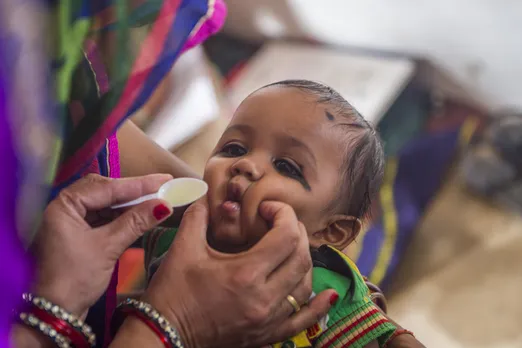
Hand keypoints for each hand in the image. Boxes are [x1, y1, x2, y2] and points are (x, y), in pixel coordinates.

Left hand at [31, 174, 173, 316]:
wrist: (55, 313)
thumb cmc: (75, 279)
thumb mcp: (108, 247)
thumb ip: (135, 222)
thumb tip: (164, 205)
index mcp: (64, 205)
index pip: (106, 187)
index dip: (139, 184)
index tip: (165, 179)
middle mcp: (64, 207)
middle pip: (104, 190)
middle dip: (133, 190)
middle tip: (162, 187)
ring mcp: (70, 219)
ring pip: (105, 202)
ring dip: (129, 203)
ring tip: (156, 199)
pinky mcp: (77, 232)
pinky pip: (103, 215)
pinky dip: (122, 215)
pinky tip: (140, 214)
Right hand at [142, 198, 336, 347]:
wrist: (164, 336)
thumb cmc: (172, 293)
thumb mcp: (183, 249)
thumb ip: (199, 216)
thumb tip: (208, 196)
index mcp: (246, 274)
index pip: (286, 236)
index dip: (283, 214)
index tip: (267, 208)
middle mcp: (264, 298)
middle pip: (301, 256)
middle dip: (295, 232)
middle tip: (279, 222)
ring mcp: (268, 319)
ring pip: (305, 284)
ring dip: (303, 260)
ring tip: (290, 246)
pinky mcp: (267, 335)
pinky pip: (302, 321)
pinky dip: (318, 307)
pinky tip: (329, 294)